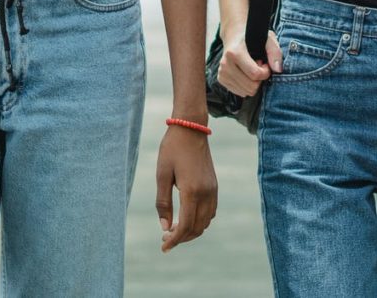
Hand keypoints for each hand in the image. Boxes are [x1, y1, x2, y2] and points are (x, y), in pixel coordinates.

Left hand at [155, 124, 216, 251]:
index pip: (185, 226)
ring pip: (205, 222)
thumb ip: (163, 203)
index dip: (174, 240)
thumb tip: (165, 227)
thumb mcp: (162, 175)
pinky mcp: (214, 186)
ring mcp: (213, 190)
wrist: (191, 128)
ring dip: (191, 231)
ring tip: (174, 230)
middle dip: (181, 238)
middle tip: (165, 238)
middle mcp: (206, 193)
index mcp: (191, 191)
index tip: (163, 247)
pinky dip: (200, 221)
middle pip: (197, 228)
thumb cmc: (172, 149)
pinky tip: (187, 218)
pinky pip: (210, 212)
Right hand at [216, 28, 282, 97]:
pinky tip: (245, 73)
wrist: (234, 36)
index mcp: (234, 53)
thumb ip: (274, 52)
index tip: (265, 63)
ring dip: (253, 82)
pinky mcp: (221, 79)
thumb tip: (277, 70)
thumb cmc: (252, 37)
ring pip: (246, 92)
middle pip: (251, 87)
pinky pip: (240, 92)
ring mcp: (222, 73)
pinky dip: (246, 85)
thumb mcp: (267, 39)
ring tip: (251, 68)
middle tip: (258, 66)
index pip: (255, 74)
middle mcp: (225, 64)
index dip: (265, 72)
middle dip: (259, 79)